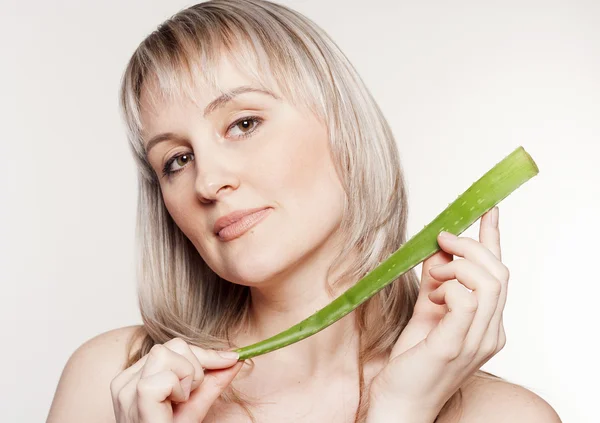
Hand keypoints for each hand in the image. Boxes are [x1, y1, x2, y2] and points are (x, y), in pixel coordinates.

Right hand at [110, 337, 242, 421]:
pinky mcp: (136, 398)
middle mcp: (127, 380)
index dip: (205, 354)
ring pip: (166, 353)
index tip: (229, 360)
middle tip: (188, 396)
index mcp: (136, 377)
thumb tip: (236, 358)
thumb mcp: (194, 406)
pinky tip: (172, 409)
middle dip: (195, 367)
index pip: (174, 346)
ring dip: (186, 378)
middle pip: (174, 345)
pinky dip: (178, 391)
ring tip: (179, 402)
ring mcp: (126, 389)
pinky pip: (166, 377)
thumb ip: (213, 381)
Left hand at [368, 207, 507, 421]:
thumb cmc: (412, 360)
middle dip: (470, 246)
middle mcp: (490, 333)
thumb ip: (437, 282)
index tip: (489, 210)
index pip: (499, 275)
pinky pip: (466, 301)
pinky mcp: (454, 346)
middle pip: (499, 273)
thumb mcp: (426, 310)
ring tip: (434, 278)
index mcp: (487, 324)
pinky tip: (433, 297)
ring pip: (488, 282)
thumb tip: (439, 250)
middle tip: (442, 240)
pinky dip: (448, 286)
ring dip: (457, 266)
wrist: (398, 401)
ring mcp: (476, 342)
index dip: (494, 240)